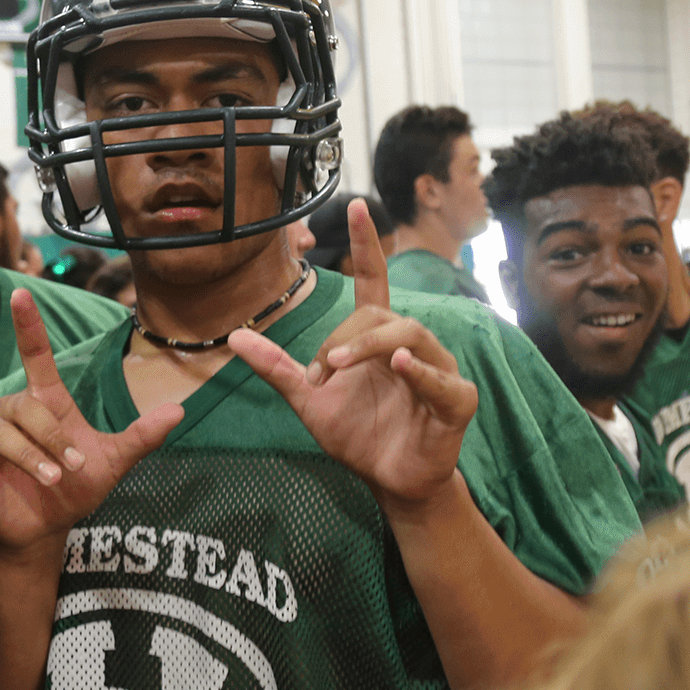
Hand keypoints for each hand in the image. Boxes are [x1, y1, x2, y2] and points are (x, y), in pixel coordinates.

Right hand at [0, 290, 181, 561]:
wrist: (45, 531)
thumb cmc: (74, 490)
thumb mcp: (112, 463)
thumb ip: (142, 436)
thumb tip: (179, 411)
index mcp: (47, 403)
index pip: (36, 355)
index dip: (29, 325)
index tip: (19, 292)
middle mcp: (14, 412)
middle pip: (26, 407)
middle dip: (52, 436)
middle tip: (73, 467)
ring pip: (0, 430)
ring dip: (26, 453)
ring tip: (49, 477)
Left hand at [229, 199, 477, 506]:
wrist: (390, 483)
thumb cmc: (359, 437)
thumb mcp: (309, 400)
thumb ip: (277, 368)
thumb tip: (233, 338)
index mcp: (378, 340)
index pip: (374, 280)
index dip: (365, 244)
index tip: (354, 206)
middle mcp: (411, 345)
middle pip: (381, 314)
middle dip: (345, 336)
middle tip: (319, 369)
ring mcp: (437, 370)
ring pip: (410, 333)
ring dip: (370, 344)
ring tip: (338, 365)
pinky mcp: (456, 401)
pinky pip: (442, 379)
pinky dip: (420, 370)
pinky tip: (400, 363)